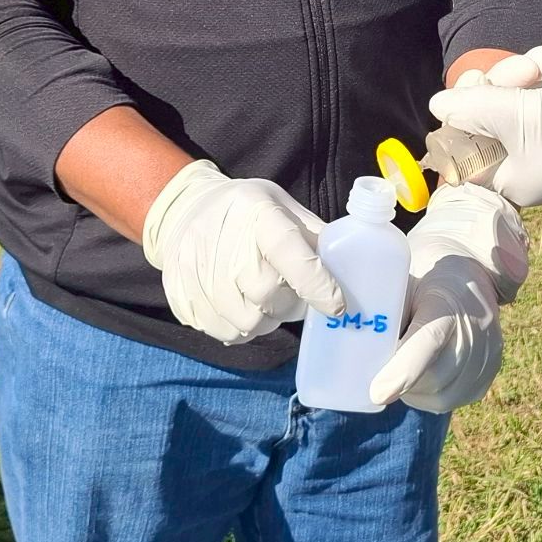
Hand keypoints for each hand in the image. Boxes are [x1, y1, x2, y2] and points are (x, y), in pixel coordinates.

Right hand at [141, 162, 344, 345]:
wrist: (185, 212)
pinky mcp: (180, 295)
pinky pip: (223, 331)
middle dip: (289, 304)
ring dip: (266, 319)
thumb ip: (318, 239)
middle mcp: (221, 237)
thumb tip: (361, 270)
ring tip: (266, 300)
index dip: (315, 281)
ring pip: (246, 320)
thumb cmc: (249, 214)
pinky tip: (243, 306)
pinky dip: (241, 328)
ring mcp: (194, 268)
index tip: (338, 306)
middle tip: (294, 296)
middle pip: (266, 293)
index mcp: (255, 211)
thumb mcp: (285, 210)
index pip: (287, 249)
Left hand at [369, 185, 522, 411]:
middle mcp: (473, 332)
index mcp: (446, 301)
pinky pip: (449, 399)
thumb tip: (342, 333)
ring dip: (413, 390)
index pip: (428, 341)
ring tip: (400, 367)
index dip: (404, 370)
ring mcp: (486, 358)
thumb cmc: (423, 274)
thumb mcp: (401, 278)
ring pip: (439, 395)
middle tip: (376, 370)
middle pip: (432, 377)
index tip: (377, 394)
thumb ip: (382, 308)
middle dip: (398, 380)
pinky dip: (428, 393)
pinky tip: (421, 375)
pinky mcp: (486, 376)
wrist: (471, 270)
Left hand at [427, 75, 541, 206]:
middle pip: (487, 114)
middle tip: (527, 70)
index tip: (476, 88)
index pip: (463, 149)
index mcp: (507, 177)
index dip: (462, 115)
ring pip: (516, 95)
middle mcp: (523, 162)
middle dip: (504, 80)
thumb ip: (473, 109)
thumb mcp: (519, 116)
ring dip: (531, 67)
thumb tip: (438, 107)